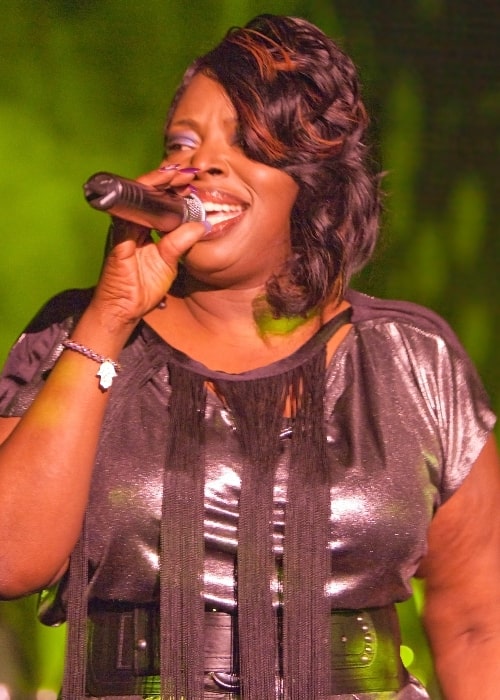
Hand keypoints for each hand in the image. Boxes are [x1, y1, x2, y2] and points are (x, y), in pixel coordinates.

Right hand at [90, 165, 207, 325]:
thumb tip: (202, 224)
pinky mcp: (118, 242)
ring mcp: (122, 232)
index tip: (189, 179)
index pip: (155, 202)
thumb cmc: (141, 288)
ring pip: (135, 199)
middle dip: (164, 179)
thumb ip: (181, 243)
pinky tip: (155, 195)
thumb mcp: (168, 263)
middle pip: (144, 194)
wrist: (122, 311)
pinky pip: (127, 218)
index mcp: (142, 229)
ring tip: (174, 174)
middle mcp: (130, 226)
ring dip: (154, 184)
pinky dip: (141, 204)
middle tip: (184, 171)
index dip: (170, 189)